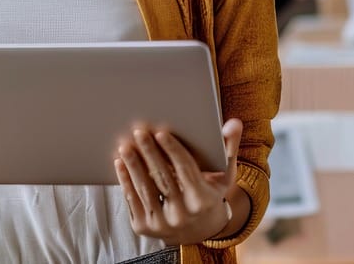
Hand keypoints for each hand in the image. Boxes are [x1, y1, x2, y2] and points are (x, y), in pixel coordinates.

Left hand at [115, 119, 242, 245]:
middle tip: (139, 132)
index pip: (186, 170)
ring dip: (133, 166)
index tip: (161, 132)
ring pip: (145, 189)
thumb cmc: (209, 194)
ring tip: (125, 145)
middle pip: (163, 178)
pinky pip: (132, 201)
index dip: (173, 150)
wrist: (197, 230)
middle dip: (150, 153)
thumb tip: (234, 122)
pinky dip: (125, 181)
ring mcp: (162, 223)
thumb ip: (229, 148)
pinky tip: (120, 163)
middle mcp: (183, 215)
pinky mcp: (145, 228)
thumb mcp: (223, 175)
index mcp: (203, 200)